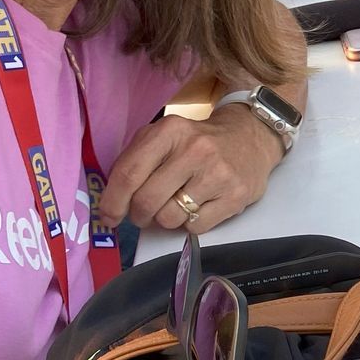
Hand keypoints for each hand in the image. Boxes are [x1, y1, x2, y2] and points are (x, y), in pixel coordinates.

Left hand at [102, 104, 283, 234]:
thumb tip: (112, 203)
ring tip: (176, 205)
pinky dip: (190, 223)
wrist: (251, 136)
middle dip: (139, 214)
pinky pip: (195, 228)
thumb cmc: (197, 141)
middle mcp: (195, 150)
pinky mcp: (235, 196)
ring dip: (165, 219)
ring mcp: (218, 174)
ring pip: (169, 218)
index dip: (113, 201)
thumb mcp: (165, 136)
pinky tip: (199, 206)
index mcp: (171, 131)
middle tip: (144, 213)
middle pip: (147, 201)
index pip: (129, 173)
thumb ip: (135, 160)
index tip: (109, 217)